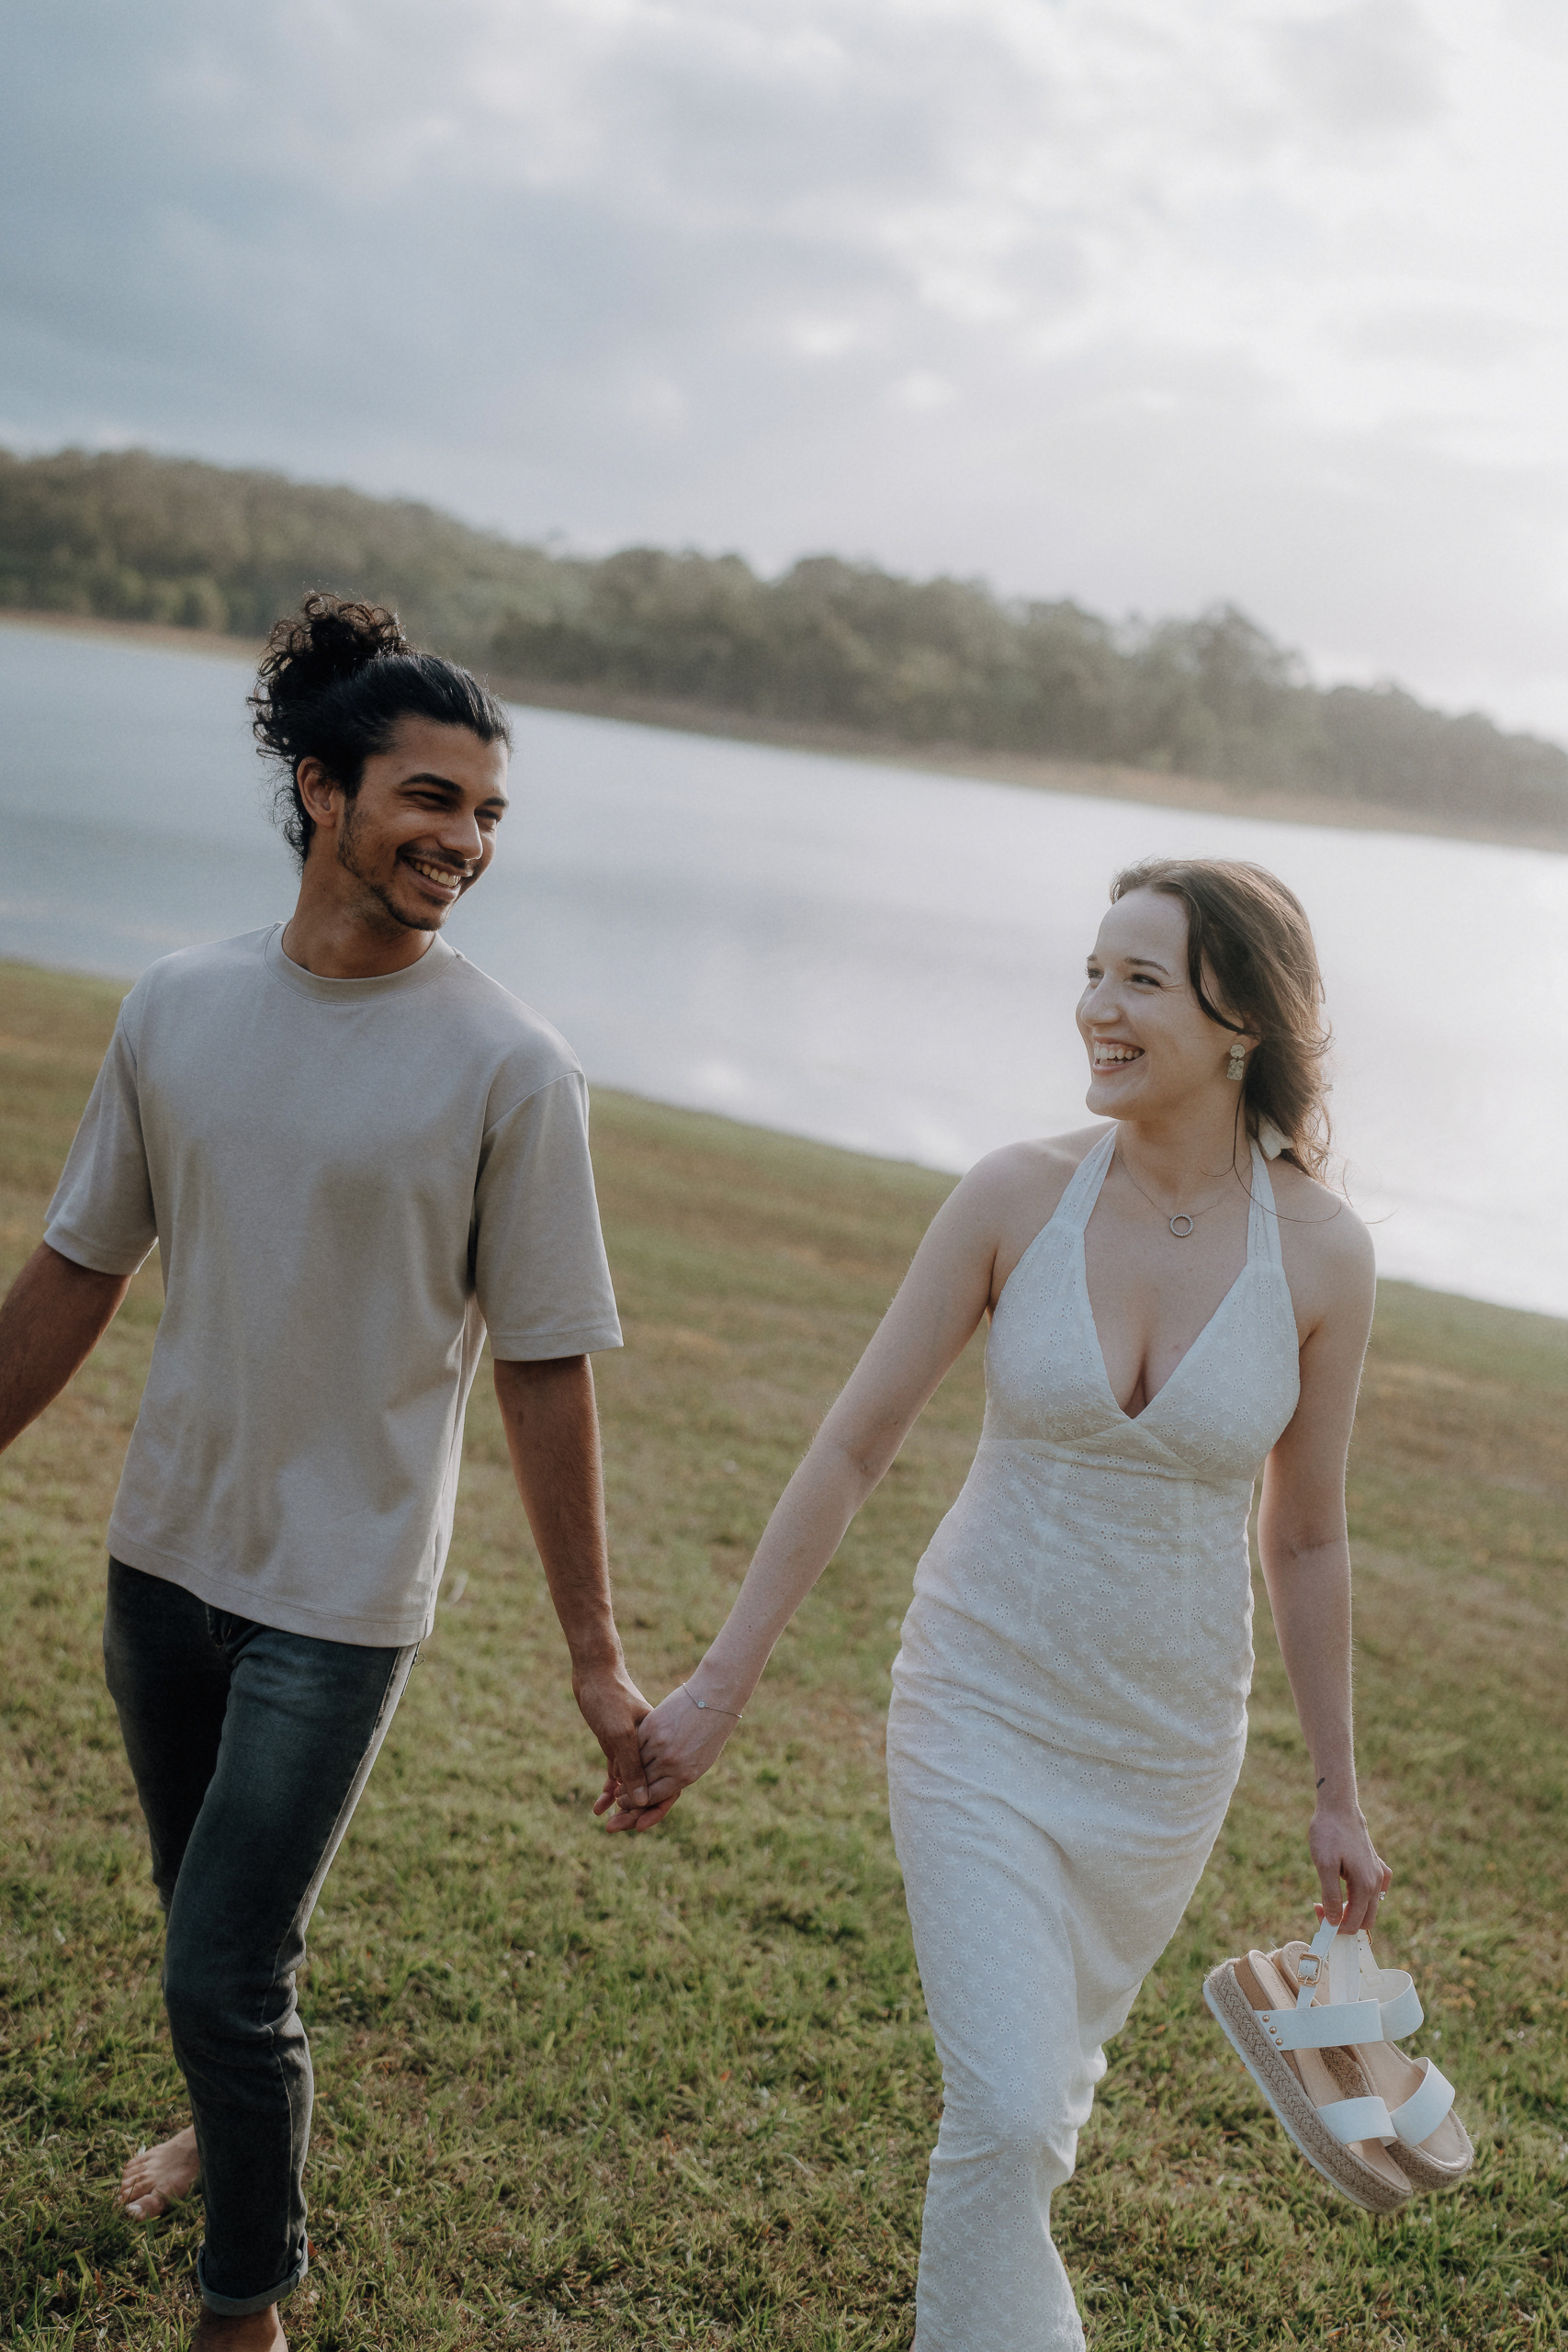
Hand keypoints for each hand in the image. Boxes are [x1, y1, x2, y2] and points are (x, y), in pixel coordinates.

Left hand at [571, 1660, 652, 1827]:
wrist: (594, 1669)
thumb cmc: (610, 1697)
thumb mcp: (620, 1733)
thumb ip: (631, 1766)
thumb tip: (641, 1802)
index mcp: (657, 1743)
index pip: (663, 1784)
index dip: (653, 1807)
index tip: (638, 1827)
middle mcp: (649, 1747)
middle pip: (647, 1787)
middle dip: (634, 1811)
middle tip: (615, 1829)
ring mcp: (633, 1746)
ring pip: (631, 1784)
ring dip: (620, 1803)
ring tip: (605, 1822)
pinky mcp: (617, 1744)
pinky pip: (617, 1773)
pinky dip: (609, 1788)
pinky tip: (599, 1806)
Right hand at [605, 1682, 738, 1833]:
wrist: (714, 1700)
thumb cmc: (710, 1733)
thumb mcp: (700, 1762)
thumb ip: (678, 1777)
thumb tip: (656, 1791)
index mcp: (685, 1775)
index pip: (652, 1796)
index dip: (635, 1802)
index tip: (625, 1802)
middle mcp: (670, 1762)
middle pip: (640, 1782)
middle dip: (625, 1792)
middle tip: (617, 1794)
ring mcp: (659, 1743)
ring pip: (634, 1763)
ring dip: (623, 1772)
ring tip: (618, 1778)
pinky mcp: (652, 1726)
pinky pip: (634, 1744)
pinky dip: (627, 1751)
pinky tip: (624, 1755)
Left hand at [1308, 1797, 1391, 1933]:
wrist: (1338, 1807)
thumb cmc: (1329, 1833)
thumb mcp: (1324, 1865)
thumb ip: (1331, 1895)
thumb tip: (1333, 1921)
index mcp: (1365, 1885)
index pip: (1354, 1923)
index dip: (1335, 1927)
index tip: (1317, 1913)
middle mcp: (1377, 1883)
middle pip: (1365, 1919)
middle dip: (1344, 1921)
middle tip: (1321, 1907)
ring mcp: (1379, 1874)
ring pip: (1369, 1906)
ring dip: (1351, 1909)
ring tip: (1329, 1896)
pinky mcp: (1376, 1865)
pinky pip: (1375, 1890)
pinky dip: (1361, 1896)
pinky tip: (1348, 1887)